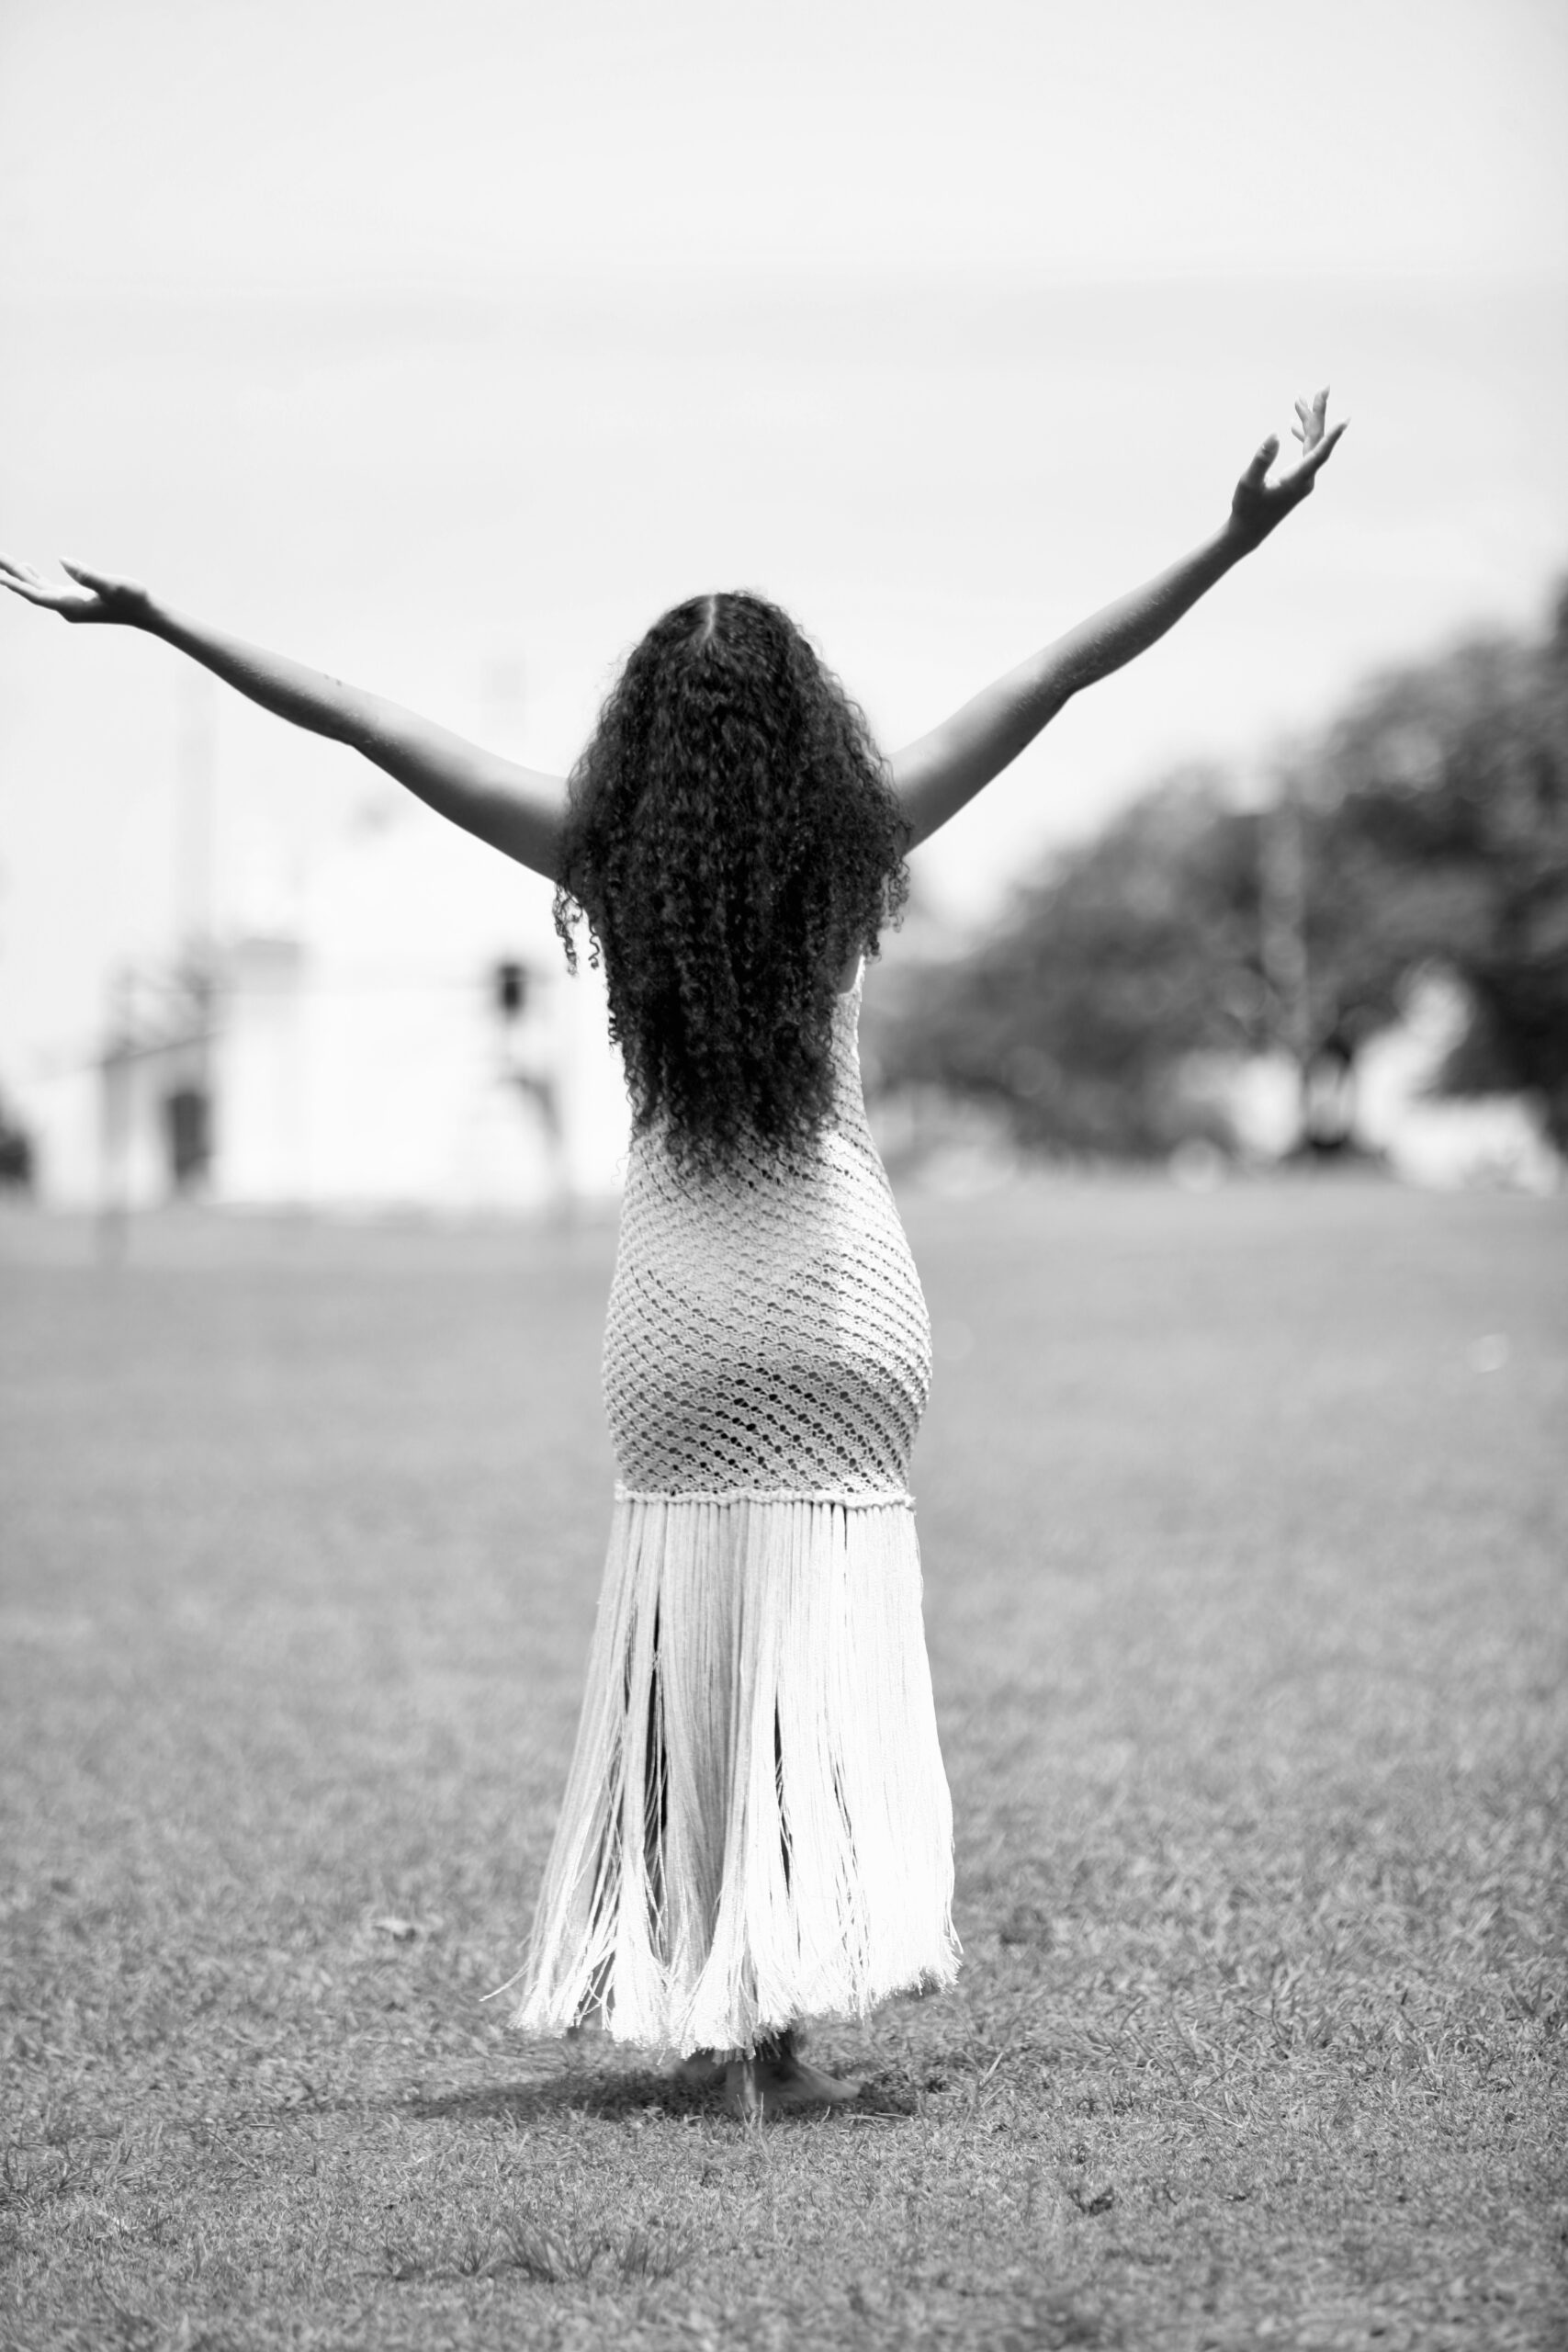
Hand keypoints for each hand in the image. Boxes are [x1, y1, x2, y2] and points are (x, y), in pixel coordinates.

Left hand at [0, 555, 150, 624]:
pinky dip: (32, 576)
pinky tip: (24, 566)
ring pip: (36, 587)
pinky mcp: (73, 597)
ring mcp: (68, 603)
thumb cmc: (131, 598)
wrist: (145, 611)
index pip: (38, 595)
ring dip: (18, 574)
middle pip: (31, 589)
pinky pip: (45, 587)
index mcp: (71, 606)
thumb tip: (62, 560)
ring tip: (1, 559)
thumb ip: (87, 574)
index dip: (18, 586)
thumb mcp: (112, 585)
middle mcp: (65, 607)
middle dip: (11, 573)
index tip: (0, 577)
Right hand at [1228, 388, 1346, 545]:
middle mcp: (1306, 479)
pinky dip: (1301, 436)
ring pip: (1312, 444)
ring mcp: (1304, 479)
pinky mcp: (1298, 480)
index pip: (1319, 452)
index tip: (1346, 419)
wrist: (1247, 531)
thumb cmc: (1246, 508)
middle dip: (1318, 414)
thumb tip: (1274, 434)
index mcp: (1297, 479)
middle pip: (1318, 441)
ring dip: (1307, 422)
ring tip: (1300, 399)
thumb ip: (1262, 458)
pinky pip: (1306, 452)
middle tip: (1324, 387)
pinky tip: (1292, 425)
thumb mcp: (1248, 482)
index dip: (1332, 435)